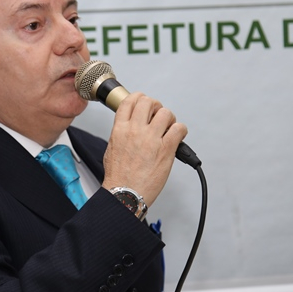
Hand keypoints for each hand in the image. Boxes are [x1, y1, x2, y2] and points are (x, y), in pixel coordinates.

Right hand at [101, 92, 186, 206]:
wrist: (125, 193)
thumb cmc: (118, 177)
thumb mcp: (111, 149)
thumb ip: (120, 134)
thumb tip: (128, 129)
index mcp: (120, 129)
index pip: (130, 101)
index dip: (139, 98)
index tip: (144, 102)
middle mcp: (135, 130)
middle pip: (148, 101)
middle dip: (156, 106)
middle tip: (158, 115)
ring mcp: (151, 139)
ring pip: (166, 113)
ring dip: (169, 119)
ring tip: (168, 129)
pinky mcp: (166, 149)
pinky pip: (179, 129)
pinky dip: (181, 131)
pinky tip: (177, 138)